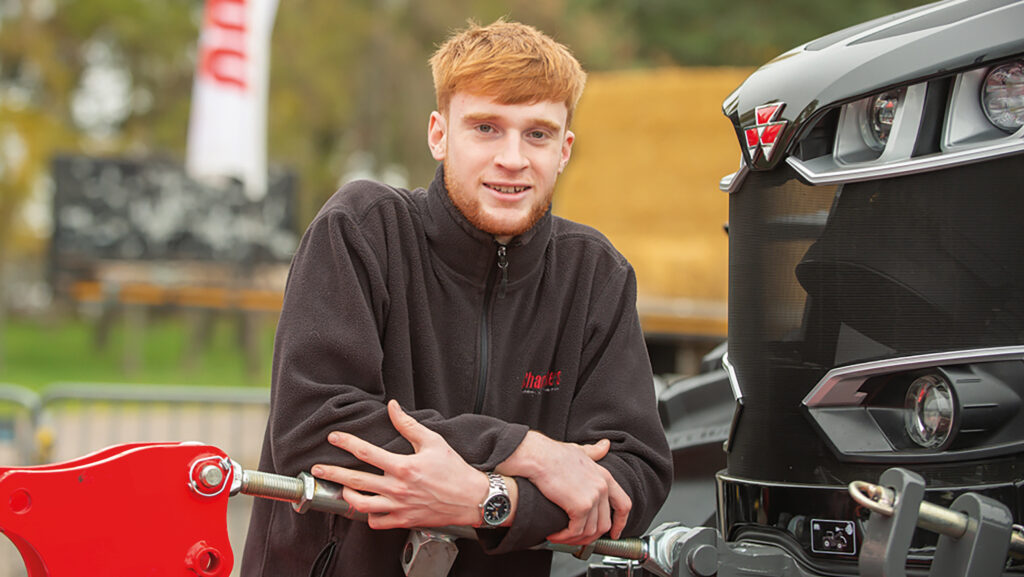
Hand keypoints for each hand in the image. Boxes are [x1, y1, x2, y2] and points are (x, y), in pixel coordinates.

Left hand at [312, 400, 492, 529]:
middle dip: (332, 472)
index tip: (333, 437)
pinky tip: (366, 507)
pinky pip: (377, 522)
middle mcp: (398, 488)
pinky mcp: (404, 520)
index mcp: (403, 466)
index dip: (347, 442)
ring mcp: (399, 507)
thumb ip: (409, 425)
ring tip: (342, 487)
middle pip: (356, 481)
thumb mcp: (433, 441)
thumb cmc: (454, 470)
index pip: (366, 453)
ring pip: (361, 505)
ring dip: (347, 495)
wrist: (471, 498)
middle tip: (317, 468)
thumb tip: (393, 406)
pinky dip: (368, 515)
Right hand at [497, 431, 630, 544]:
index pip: (623, 505)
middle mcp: (602, 487)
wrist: (537, 456)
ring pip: (590, 531)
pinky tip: (554, 534)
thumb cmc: (552, 453)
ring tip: (561, 537)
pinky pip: (576, 531)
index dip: (620, 523)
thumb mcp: (579, 451)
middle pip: (605, 524)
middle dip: (591, 537)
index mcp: (604, 476)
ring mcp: (593, 497)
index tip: (614, 533)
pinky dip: (564, 537)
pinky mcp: (581, 506)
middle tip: (577, 540)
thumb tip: (605, 445)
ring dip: (575, 539)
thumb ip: (594, 452)